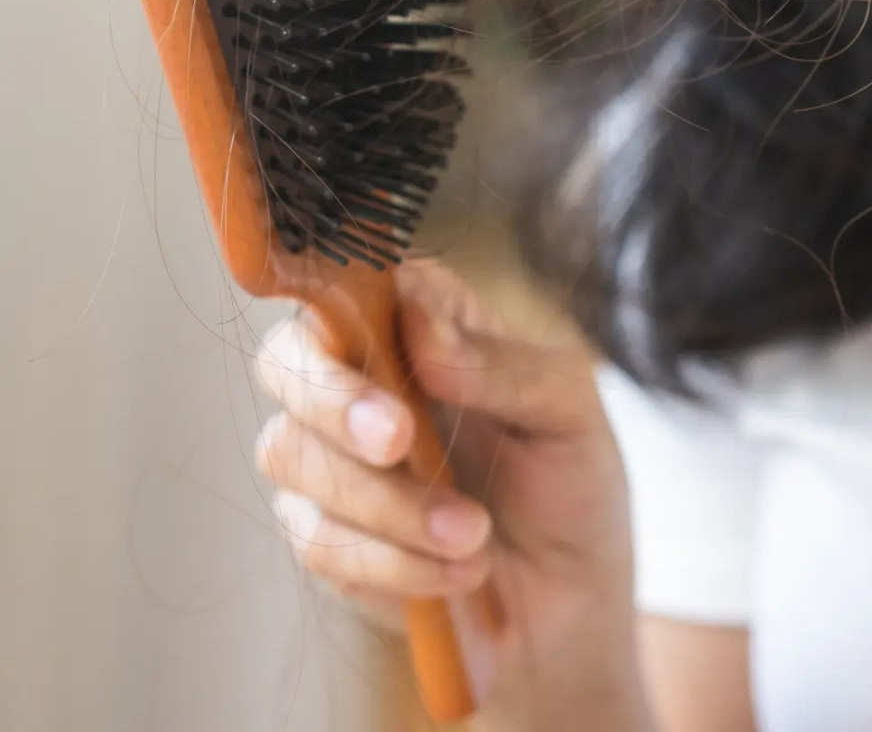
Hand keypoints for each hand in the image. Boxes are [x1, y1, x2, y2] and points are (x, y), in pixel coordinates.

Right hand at [252, 259, 636, 717]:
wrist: (569, 600)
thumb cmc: (572, 483)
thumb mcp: (570, 413)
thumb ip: (504, 365)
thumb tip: (425, 331)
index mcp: (422, 321)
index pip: (350, 281)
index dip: (342, 302)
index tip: (388, 349)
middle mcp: (363, 376)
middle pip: (287, 361)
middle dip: (337, 403)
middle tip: (401, 441)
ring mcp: (331, 457)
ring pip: (294, 457)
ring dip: (389, 504)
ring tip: (477, 534)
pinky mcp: (323, 533)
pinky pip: (320, 540)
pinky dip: (395, 562)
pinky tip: (460, 572)